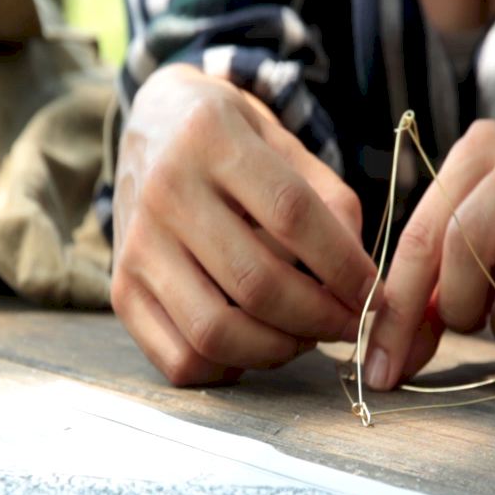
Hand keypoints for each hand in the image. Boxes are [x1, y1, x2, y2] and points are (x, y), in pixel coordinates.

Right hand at [112, 64, 378, 384]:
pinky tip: (253, 344)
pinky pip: (179, 359)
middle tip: (348, 324)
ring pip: (214, 332)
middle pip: (256, 283)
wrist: (152, 124)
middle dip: (320, 319)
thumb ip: (331, 204)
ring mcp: (134, 246)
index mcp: (211, 137)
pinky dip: (228, 370)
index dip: (344, 265)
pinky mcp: (121, 290)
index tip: (373, 293)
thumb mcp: (285, 142)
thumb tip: (359, 284)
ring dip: (278, 350)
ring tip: (305, 337)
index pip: (292, 215)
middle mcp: (164, 191)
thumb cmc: (231, 140)